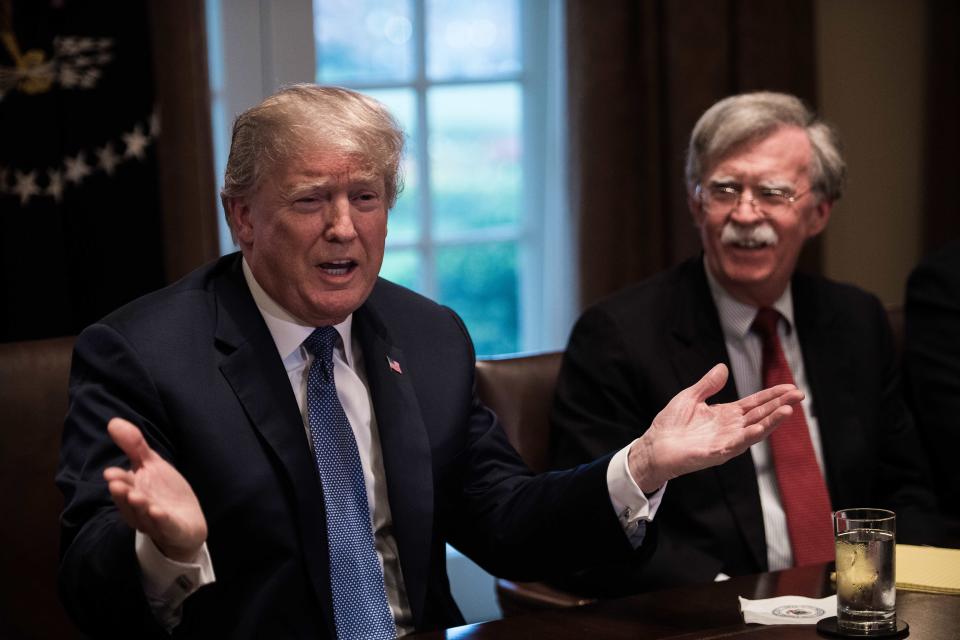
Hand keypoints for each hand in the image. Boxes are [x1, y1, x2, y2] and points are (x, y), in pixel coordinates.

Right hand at [103, 417, 206, 561]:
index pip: (123, 485)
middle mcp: (140, 508)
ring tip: (136, 496)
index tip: (110, 473)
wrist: (186, 521)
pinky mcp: (172, 530)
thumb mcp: (151, 465)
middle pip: (129, 501)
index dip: (118, 479)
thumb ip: (134, 446)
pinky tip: (158, 512)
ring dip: (139, 506)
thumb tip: (113, 421)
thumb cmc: (163, 492)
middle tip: (117, 484)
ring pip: (144, 515)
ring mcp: (155, 521)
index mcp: (133, 491)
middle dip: (123, 493)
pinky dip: (161, 520)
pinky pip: (165, 526)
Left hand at [628, 363, 802, 492]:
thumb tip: (723, 367)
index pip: (754, 403)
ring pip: (754, 430)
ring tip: (789, 410)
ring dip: (772, 421)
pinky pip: (736, 444)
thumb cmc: (670, 424)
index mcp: (725, 414)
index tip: (790, 387)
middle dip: (780, 405)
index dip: (772, 395)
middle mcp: (730, 428)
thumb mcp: (690, 397)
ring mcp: (725, 441)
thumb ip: (708, 385)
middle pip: (760, 415)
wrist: (654, 445)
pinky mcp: (716, 452)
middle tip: (799, 395)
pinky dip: (750, 436)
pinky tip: (761, 428)